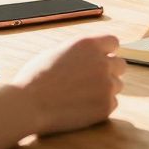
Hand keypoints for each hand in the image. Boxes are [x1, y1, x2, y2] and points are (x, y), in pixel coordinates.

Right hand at [10, 35, 125, 134]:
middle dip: (109, 70)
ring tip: (82, 94)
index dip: (107, 50)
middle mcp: (102, 62)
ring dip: (105, 88)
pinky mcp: (105, 106)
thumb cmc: (36, 77)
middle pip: (120, 64)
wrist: (28, 104)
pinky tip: (82, 106)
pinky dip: (101, 105)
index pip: (113, 42)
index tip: (102, 58)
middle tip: (92, 79)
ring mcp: (106, 85)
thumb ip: (79, 51)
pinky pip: (112, 103)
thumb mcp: (57, 51)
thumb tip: (90, 53)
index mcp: (89, 44)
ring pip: (117, 85)